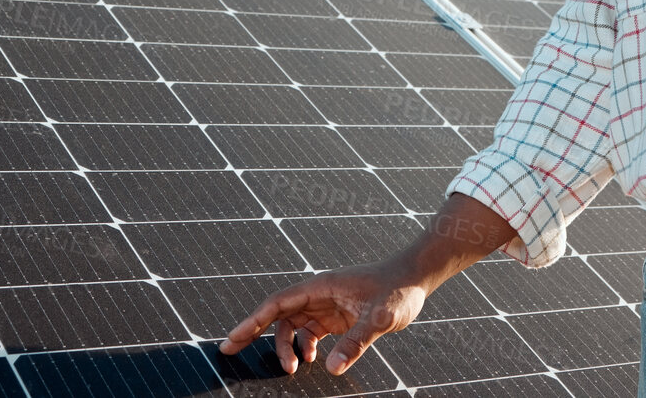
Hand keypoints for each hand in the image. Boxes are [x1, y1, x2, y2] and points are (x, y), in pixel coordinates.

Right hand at [218, 260, 429, 375]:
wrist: (416, 277)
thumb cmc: (398, 288)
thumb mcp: (381, 317)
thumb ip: (357, 342)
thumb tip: (330, 368)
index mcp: (322, 286)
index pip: (278, 303)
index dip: (252, 321)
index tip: (232, 338)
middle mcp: (319, 294)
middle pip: (277, 314)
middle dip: (253, 331)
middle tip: (229, 350)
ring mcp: (327, 305)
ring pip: (293, 326)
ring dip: (287, 347)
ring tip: (294, 369)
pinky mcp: (338, 316)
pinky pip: (311, 332)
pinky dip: (305, 347)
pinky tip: (313, 360)